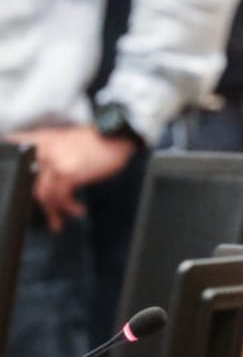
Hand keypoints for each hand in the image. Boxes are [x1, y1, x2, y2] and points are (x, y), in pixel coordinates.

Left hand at [6, 125, 136, 231]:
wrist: (116, 134)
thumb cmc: (99, 139)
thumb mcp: (69, 140)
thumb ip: (55, 153)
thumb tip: (51, 174)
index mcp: (43, 140)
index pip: (16, 150)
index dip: (11, 167)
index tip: (13, 185)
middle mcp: (44, 149)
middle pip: (31, 183)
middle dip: (41, 204)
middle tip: (49, 216)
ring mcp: (55, 161)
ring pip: (45, 194)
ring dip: (53, 212)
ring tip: (60, 222)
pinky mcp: (68, 172)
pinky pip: (62, 197)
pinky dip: (69, 208)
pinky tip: (77, 210)